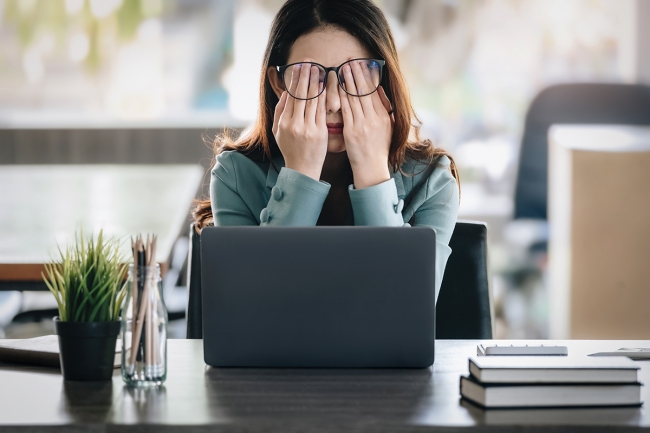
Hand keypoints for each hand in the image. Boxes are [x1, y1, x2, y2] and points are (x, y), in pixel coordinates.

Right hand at [272, 62, 326, 180]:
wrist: (302, 169)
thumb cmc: (290, 149)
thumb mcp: (278, 131)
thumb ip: (280, 111)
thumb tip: (285, 93)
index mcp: (283, 122)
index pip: (290, 96)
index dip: (295, 80)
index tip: (299, 67)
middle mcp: (294, 124)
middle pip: (301, 95)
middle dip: (305, 76)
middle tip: (309, 61)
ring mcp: (307, 128)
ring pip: (312, 100)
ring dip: (316, 82)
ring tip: (318, 69)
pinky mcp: (320, 132)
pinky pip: (322, 111)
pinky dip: (324, 97)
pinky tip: (326, 86)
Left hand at [339, 61, 394, 188]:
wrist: (372, 168)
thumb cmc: (378, 149)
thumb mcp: (388, 127)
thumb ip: (385, 108)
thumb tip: (380, 90)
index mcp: (384, 116)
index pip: (374, 91)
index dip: (367, 75)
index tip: (362, 63)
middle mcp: (374, 118)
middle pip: (365, 90)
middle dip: (357, 73)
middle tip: (351, 58)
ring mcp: (363, 124)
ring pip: (355, 97)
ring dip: (348, 80)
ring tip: (343, 67)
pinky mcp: (352, 131)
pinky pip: (346, 110)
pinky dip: (341, 96)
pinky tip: (336, 87)